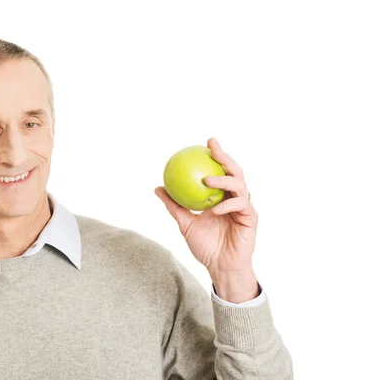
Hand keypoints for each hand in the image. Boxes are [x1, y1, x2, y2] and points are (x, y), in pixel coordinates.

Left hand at [155, 138, 258, 301]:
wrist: (219, 266)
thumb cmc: (205, 246)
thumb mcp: (185, 223)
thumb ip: (174, 205)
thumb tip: (157, 188)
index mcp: (222, 196)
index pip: (220, 171)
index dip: (216, 155)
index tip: (205, 142)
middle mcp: (234, 198)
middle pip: (234, 172)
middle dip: (225, 157)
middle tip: (213, 147)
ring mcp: (244, 207)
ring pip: (240, 185)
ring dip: (224, 180)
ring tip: (207, 180)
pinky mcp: (251, 218)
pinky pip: (241, 206)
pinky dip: (228, 205)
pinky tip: (216, 207)